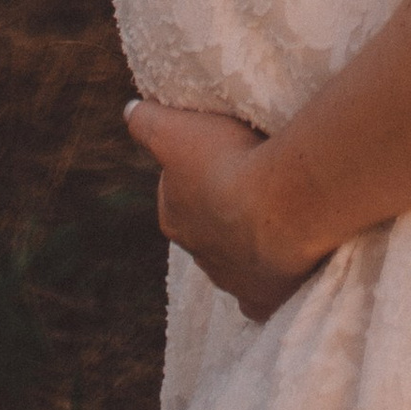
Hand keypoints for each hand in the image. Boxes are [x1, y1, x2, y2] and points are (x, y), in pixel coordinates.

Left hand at [124, 100, 323, 321]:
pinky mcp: (260, 298)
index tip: (222, 153)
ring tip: (278, 210)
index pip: (178, 192)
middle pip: (207, 226)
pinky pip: (257, 296)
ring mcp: (229, 279)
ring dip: (249, 239)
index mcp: (174, 216)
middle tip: (253, 180)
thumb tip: (129, 111)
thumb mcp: (176, 129)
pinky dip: (264, 284)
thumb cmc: (229, 162)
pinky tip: (278, 267)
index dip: (198, 171)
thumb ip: (147, 121)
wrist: (281, 207)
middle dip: (223, 208)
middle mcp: (197, 253)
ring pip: (234, 258)